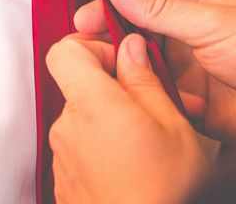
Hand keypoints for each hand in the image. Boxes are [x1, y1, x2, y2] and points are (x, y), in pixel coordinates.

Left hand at [47, 33, 207, 203]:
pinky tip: (133, 163)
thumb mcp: (172, 124)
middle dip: (111, 87)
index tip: (120, 60)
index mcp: (92, 105)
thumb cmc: (167, 189)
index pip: (65, 50)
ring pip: (83, 118)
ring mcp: (63, 158)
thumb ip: (144, 79)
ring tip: (148, 139)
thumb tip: (130, 48)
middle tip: (149, 102)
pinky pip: (80, 147)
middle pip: (77, 86)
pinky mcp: (65, 181)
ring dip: (111, 119)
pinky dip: (102, 145)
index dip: (92, 47)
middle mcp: (67, 129)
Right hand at [75, 0, 235, 143]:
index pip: (137, 0)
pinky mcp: (183, 101)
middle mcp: (181, 35)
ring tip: (102, 75)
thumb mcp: (209, 21)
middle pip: (132, 35)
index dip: (108, 9)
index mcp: (188, 4)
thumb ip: (158, 8)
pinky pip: (151, 97)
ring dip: (123, 70)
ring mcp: (181, 68)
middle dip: (109, 43)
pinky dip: (141, 98)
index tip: (81, 20)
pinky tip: (131, 97)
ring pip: (138, 67)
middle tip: (83, 51)